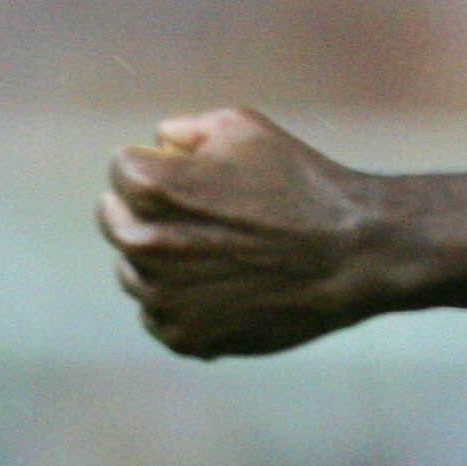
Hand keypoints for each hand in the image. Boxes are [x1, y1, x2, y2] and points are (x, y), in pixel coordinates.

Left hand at [98, 108, 381, 357]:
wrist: (351, 254)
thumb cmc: (301, 183)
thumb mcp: (245, 128)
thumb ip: (188, 130)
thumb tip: (161, 142)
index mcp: (152, 188)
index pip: (121, 168)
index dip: (159, 163)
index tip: (192, 172)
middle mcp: (144, 244)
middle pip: (115, 220)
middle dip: (147, 209)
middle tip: (200, 212)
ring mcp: (161, 297)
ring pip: (132, 270)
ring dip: (160, 258)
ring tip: (217, 250)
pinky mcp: (183, 336)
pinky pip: (157, 314)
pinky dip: (181, 301)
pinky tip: (223, 286)